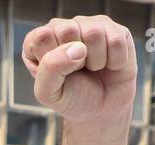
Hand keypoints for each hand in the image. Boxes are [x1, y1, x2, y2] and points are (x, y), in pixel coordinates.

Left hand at [22, 15, 137, 125]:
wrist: (101, 110)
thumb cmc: (71, 98)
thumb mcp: (49, 92)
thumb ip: (50, 68)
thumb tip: (77, 47)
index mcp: (38, 41)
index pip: (40, 38)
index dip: (52, 62)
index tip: (58, 75)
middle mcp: (62, 27)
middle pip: (68, 30)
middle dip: (75, 60)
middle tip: (77, 71)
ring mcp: (90, 25)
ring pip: (94, 33)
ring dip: (96, 61)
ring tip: (94, 68)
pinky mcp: (115, 29)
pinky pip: (117, 40)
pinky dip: (115, 61)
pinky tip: (110, 65)